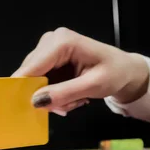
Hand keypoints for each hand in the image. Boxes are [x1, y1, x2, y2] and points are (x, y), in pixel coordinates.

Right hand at [12, 27, 149, 115]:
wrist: (124, 70)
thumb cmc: (114, 74)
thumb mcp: (93, 86)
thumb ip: (65, 93)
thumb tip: (36, 101)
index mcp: (62, 42)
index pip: (32, 67)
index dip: (25, 89)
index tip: (26, 109)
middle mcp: (51, 41)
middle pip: (31, 75)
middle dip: (47, 96)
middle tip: (68, 108)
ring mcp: (48, 50)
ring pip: (35, 82)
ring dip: (53, 98)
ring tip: (76, 101)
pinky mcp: (49, 60)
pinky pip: (42, 83)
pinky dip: (55, 94)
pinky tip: (72, 97)